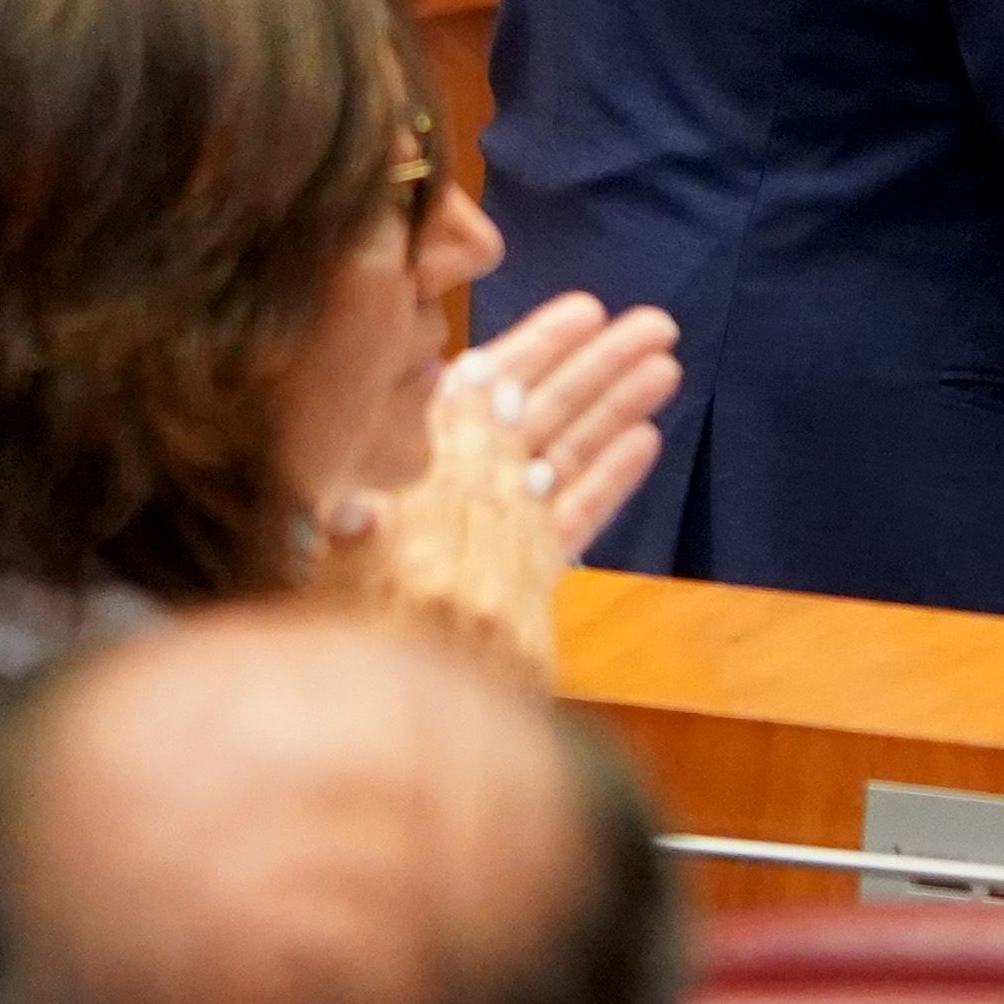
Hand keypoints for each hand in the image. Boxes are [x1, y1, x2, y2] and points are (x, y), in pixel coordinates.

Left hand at [311, 292, 680, 678]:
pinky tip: (647, 442)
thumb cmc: (340, 610)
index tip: (588, 309)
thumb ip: (354, 524)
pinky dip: (610, 477)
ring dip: (618, 409)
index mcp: (426, 457)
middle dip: (600, 363)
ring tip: (668, 368)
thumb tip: (362, 499)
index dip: (540, 344)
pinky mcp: (528, 568)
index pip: (491, 383)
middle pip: (546, 407)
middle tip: (658, 324)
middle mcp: (470, 480)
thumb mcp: (335, 555)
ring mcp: (502, 522)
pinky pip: (575, 513)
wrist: (368, 693)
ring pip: (569, 453)